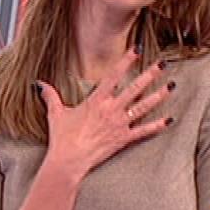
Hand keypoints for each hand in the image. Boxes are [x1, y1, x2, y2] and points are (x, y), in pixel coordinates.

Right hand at [36, 48, 174, 178]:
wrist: (69, 160)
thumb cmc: (62, 137)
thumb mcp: (56, 113)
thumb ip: (50, 96)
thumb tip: (38, 83)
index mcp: (96, 101)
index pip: (114, 75)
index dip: (126, 61)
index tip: (137, 48)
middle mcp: (111, 110)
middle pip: (135, 88)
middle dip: (150, 74)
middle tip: (163, 63)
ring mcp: (120, 124)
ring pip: (144, 107)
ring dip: (159, 95)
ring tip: (171, 85)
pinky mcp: (124, 139)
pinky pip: (144, 131)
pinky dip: (158, 125)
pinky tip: (170, 119)